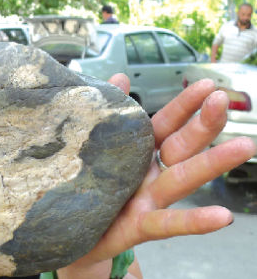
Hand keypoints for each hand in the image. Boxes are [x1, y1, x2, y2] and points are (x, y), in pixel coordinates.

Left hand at [59, 75, 255, 276]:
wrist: (67, 230)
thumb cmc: (86, 185)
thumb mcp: (93, 146)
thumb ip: (109, 114)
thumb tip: (119, 77)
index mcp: (139, 152)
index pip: (166, 123)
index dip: (184, 105)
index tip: (206, 84)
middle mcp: (150, 174)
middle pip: (181, 146)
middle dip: (203, 123)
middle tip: (223, 99)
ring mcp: (148, 200)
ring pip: (183, 179)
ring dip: (213, 163)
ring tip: (245, 146)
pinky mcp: (138, 227)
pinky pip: (167, 223)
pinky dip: (194, 221)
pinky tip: (222, 218)